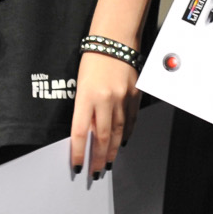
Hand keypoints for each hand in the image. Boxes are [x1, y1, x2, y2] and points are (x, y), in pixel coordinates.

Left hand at [70, 48, 137, 176]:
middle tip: (95, 173)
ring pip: (117, 131)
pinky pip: (131, 119)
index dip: (78, 153)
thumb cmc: (93, 60)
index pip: (80, 133)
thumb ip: (84, 108)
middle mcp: (106, 100)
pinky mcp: (135, 94)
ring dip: (112, 150)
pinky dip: (126, 133)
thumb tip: (86, 132)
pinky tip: (122, 142)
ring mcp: (123, 97)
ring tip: (107, 163)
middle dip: (97, 158)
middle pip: (101, 137)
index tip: (77, 167)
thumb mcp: (81, 84)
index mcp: (86, 97)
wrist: (114, 40)